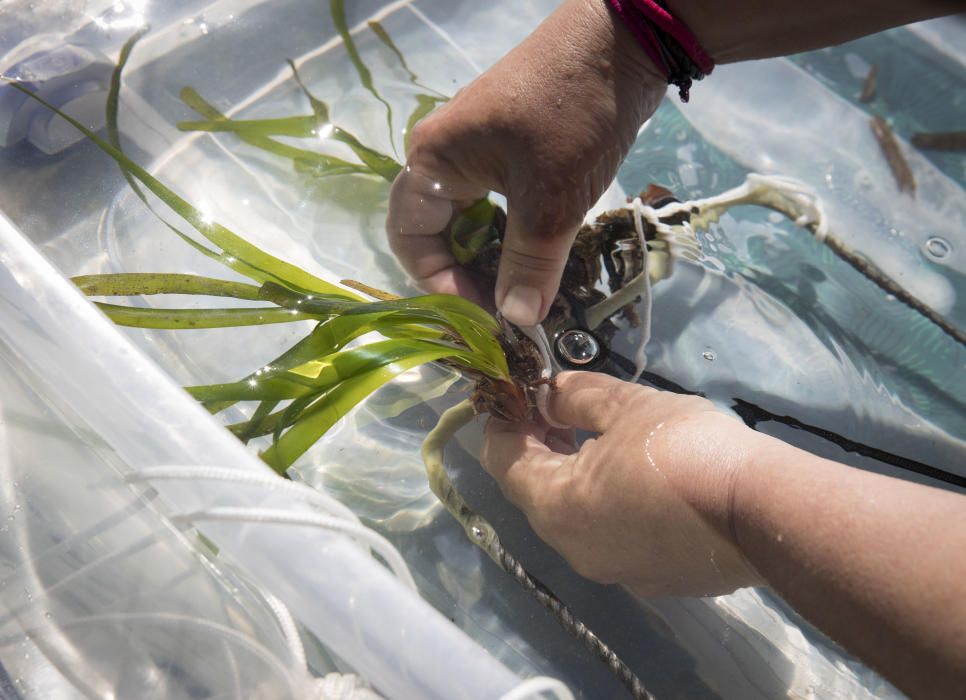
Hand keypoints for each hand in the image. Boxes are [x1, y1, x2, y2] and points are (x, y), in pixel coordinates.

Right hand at [386, 0, 665, 323]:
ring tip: (528, 291)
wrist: (623, 41)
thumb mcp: (551, 200)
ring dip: (494, 260)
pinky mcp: (511, 150)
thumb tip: (519, 321)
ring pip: (472, 223)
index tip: (485, 313)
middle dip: (468, 276)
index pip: (410, 239)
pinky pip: (498, 206)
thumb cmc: (573, 113)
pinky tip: (541, 259)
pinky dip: (514, 237)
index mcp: (434, 161)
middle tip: (508, 310)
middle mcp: (445, 156)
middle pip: (438, 234)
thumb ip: (530, 266)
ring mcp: (478, 151)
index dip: (440, 284)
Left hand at [480, 371, 762, 596]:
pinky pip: (612, 535)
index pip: (503, 461)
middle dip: (539, 446)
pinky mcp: (653, 579)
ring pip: (574, 517)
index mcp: (555, 507)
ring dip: (573, 475)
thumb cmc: (682, 449)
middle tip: (556, 407)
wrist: (762, 511)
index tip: (518, 394)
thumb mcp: (624, 405)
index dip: (504, 422)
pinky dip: (608, 503)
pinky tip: (637, 476)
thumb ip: (575, 397)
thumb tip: (551, 396)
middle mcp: (574, 549)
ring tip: (596, 436)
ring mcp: (614, 571)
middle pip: (535, 492)